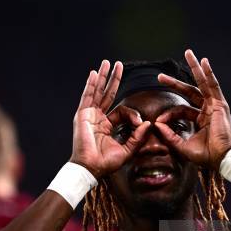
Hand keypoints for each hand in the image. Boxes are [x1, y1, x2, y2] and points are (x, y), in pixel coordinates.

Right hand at [69, 60, 150, 177]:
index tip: (139, 124)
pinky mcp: (82, 115)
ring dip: (102, 76)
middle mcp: (97, 118)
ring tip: (107, 63)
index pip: (121, 111)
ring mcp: (88, 115)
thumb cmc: (106, 163)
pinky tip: (94, 73)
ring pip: (97, 91)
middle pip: (107, 94)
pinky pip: (87, 97)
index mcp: (107, 126)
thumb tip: (148, 124)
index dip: (133, 115)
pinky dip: (91, 85)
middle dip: (113, 79)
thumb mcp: (127, 150)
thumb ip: (138, 137)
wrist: (91, 168)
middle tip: (119, 65)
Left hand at [155, 49, 230, 169]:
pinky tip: (203, 62)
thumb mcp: (182, 146)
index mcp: (200, 120)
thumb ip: (169, 135)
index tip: (159, 121)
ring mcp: (214, 106)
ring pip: (202, 82)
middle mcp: (207, 110)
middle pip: (189, 91)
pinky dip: (208, 73)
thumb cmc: (205, 155)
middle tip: (159, 77)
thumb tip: (156, 124)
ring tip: (188, 53)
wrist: (221, 158)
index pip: (181, 110)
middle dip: (174, 83)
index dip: (168, 114)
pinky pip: (213, 85)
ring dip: (195, 68)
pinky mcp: (220, 104)